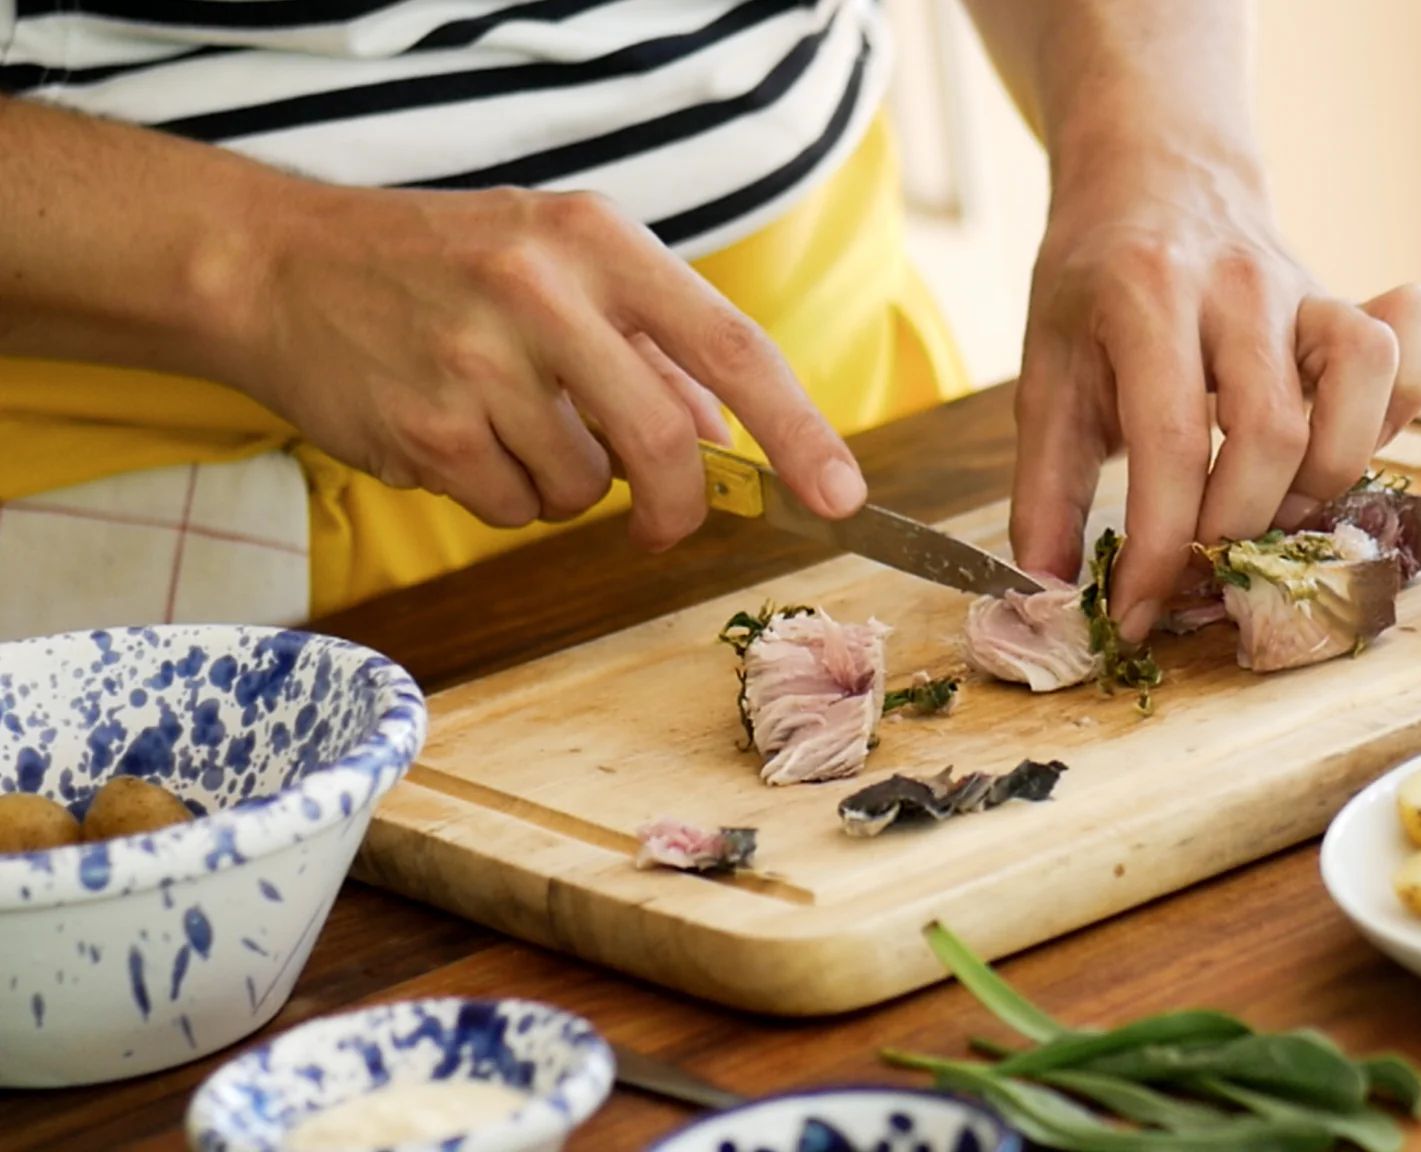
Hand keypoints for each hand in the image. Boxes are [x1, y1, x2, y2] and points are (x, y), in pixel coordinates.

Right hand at [232, 183, 866, 549]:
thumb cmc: (436, 266)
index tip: (843, 495)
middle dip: (678, 501)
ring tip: (503, 422)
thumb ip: (645, 348)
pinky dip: (500, 495)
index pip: (732, 347)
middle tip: (664, 518)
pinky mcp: (429, 427)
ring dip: (562, 485)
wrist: (278, 266)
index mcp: (598, 243)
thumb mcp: (553, 268)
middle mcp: (545, 293)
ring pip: (582, 487)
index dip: (800, 431)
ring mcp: (482, 363)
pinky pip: (512, 509)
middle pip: (667, 443)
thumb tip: (724, 436)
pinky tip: (456, 436)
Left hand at [1008, 141, 1420, 641]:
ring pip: (1361, 390)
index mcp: (1145, 298)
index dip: (1157, 546)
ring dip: (1317, 482)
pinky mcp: (1347, 302)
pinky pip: (1407, 360)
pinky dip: (1388, 421)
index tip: (1134, 612)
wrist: (1151, 180)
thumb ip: (1044, 488)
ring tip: (1260, 511)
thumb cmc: (1091, 287)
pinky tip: (1330, 451)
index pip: (1169, 442)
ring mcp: (1305, 288)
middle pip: (1271, 433)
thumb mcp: (1045, 377)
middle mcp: (1237, 286)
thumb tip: (1045, 591)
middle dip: (1233, 528)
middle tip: (1194, 565)